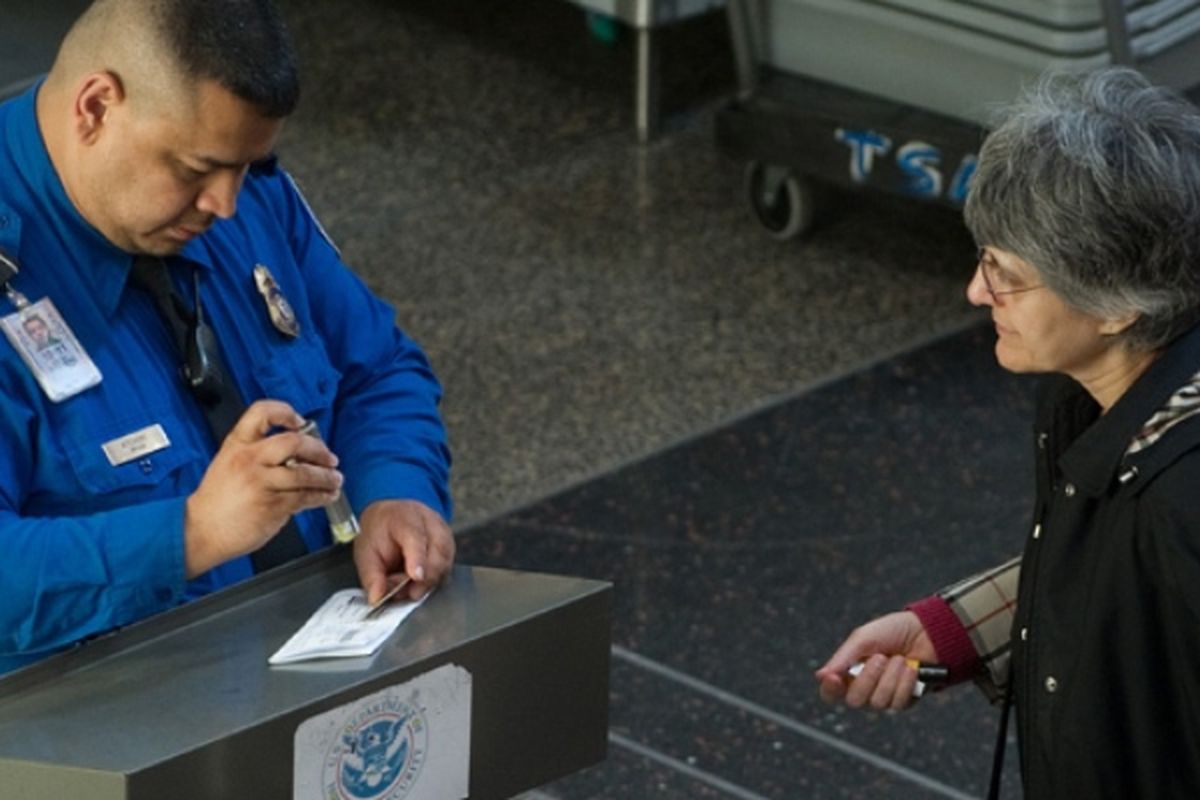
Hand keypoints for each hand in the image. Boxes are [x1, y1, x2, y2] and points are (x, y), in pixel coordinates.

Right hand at [184, 400, 341, 576]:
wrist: (199, 531)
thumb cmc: (215, 501)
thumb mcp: (228, 464)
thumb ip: (258, 455)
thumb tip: (295, 455)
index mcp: (237, 444)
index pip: (262, 413)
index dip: (285, 412)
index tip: (300, 421)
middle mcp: (249, 459)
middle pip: (293, 442)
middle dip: (318, 449)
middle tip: (329, 458)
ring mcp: (260, 482)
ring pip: (304, 473)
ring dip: (326, 476)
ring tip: (335, 479)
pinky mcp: (271, 505)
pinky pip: (304, 497)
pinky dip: (321, 496)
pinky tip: (327, 495)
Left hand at [353, 499, 454, 603]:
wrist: (392, 517)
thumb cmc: (380, 533)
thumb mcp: (366, 553)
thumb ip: (372, 576)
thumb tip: (377, 598)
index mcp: (404, 518)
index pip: (416, 536)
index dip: (418, 558)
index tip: (417, 577)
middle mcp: (430, 521)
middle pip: (438, 550)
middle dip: (426, 578)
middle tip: (408, 593)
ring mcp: (444, 532)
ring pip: (446, 561)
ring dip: (430, 581)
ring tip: (410, 588)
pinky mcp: (450, 544)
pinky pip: (448, 567)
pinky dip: (435, 580)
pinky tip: (420, 582)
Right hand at [814, 611, 937, 710]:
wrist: (926, 631)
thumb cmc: (892, 631)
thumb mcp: (863, 638)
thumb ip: (843, 657)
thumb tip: (820, 676)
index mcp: (848, 672)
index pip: (830, 692)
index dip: (830, 689)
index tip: (835, 677)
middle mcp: (863, 689)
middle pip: (855, 701)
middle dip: (869, 678)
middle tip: (881, 657)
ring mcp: (883, 696)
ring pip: (879, 703)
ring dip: (891, 677)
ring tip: (900, 658)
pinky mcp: (904, 701)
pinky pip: (898, 703)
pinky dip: (906, 683)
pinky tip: (912, 669)